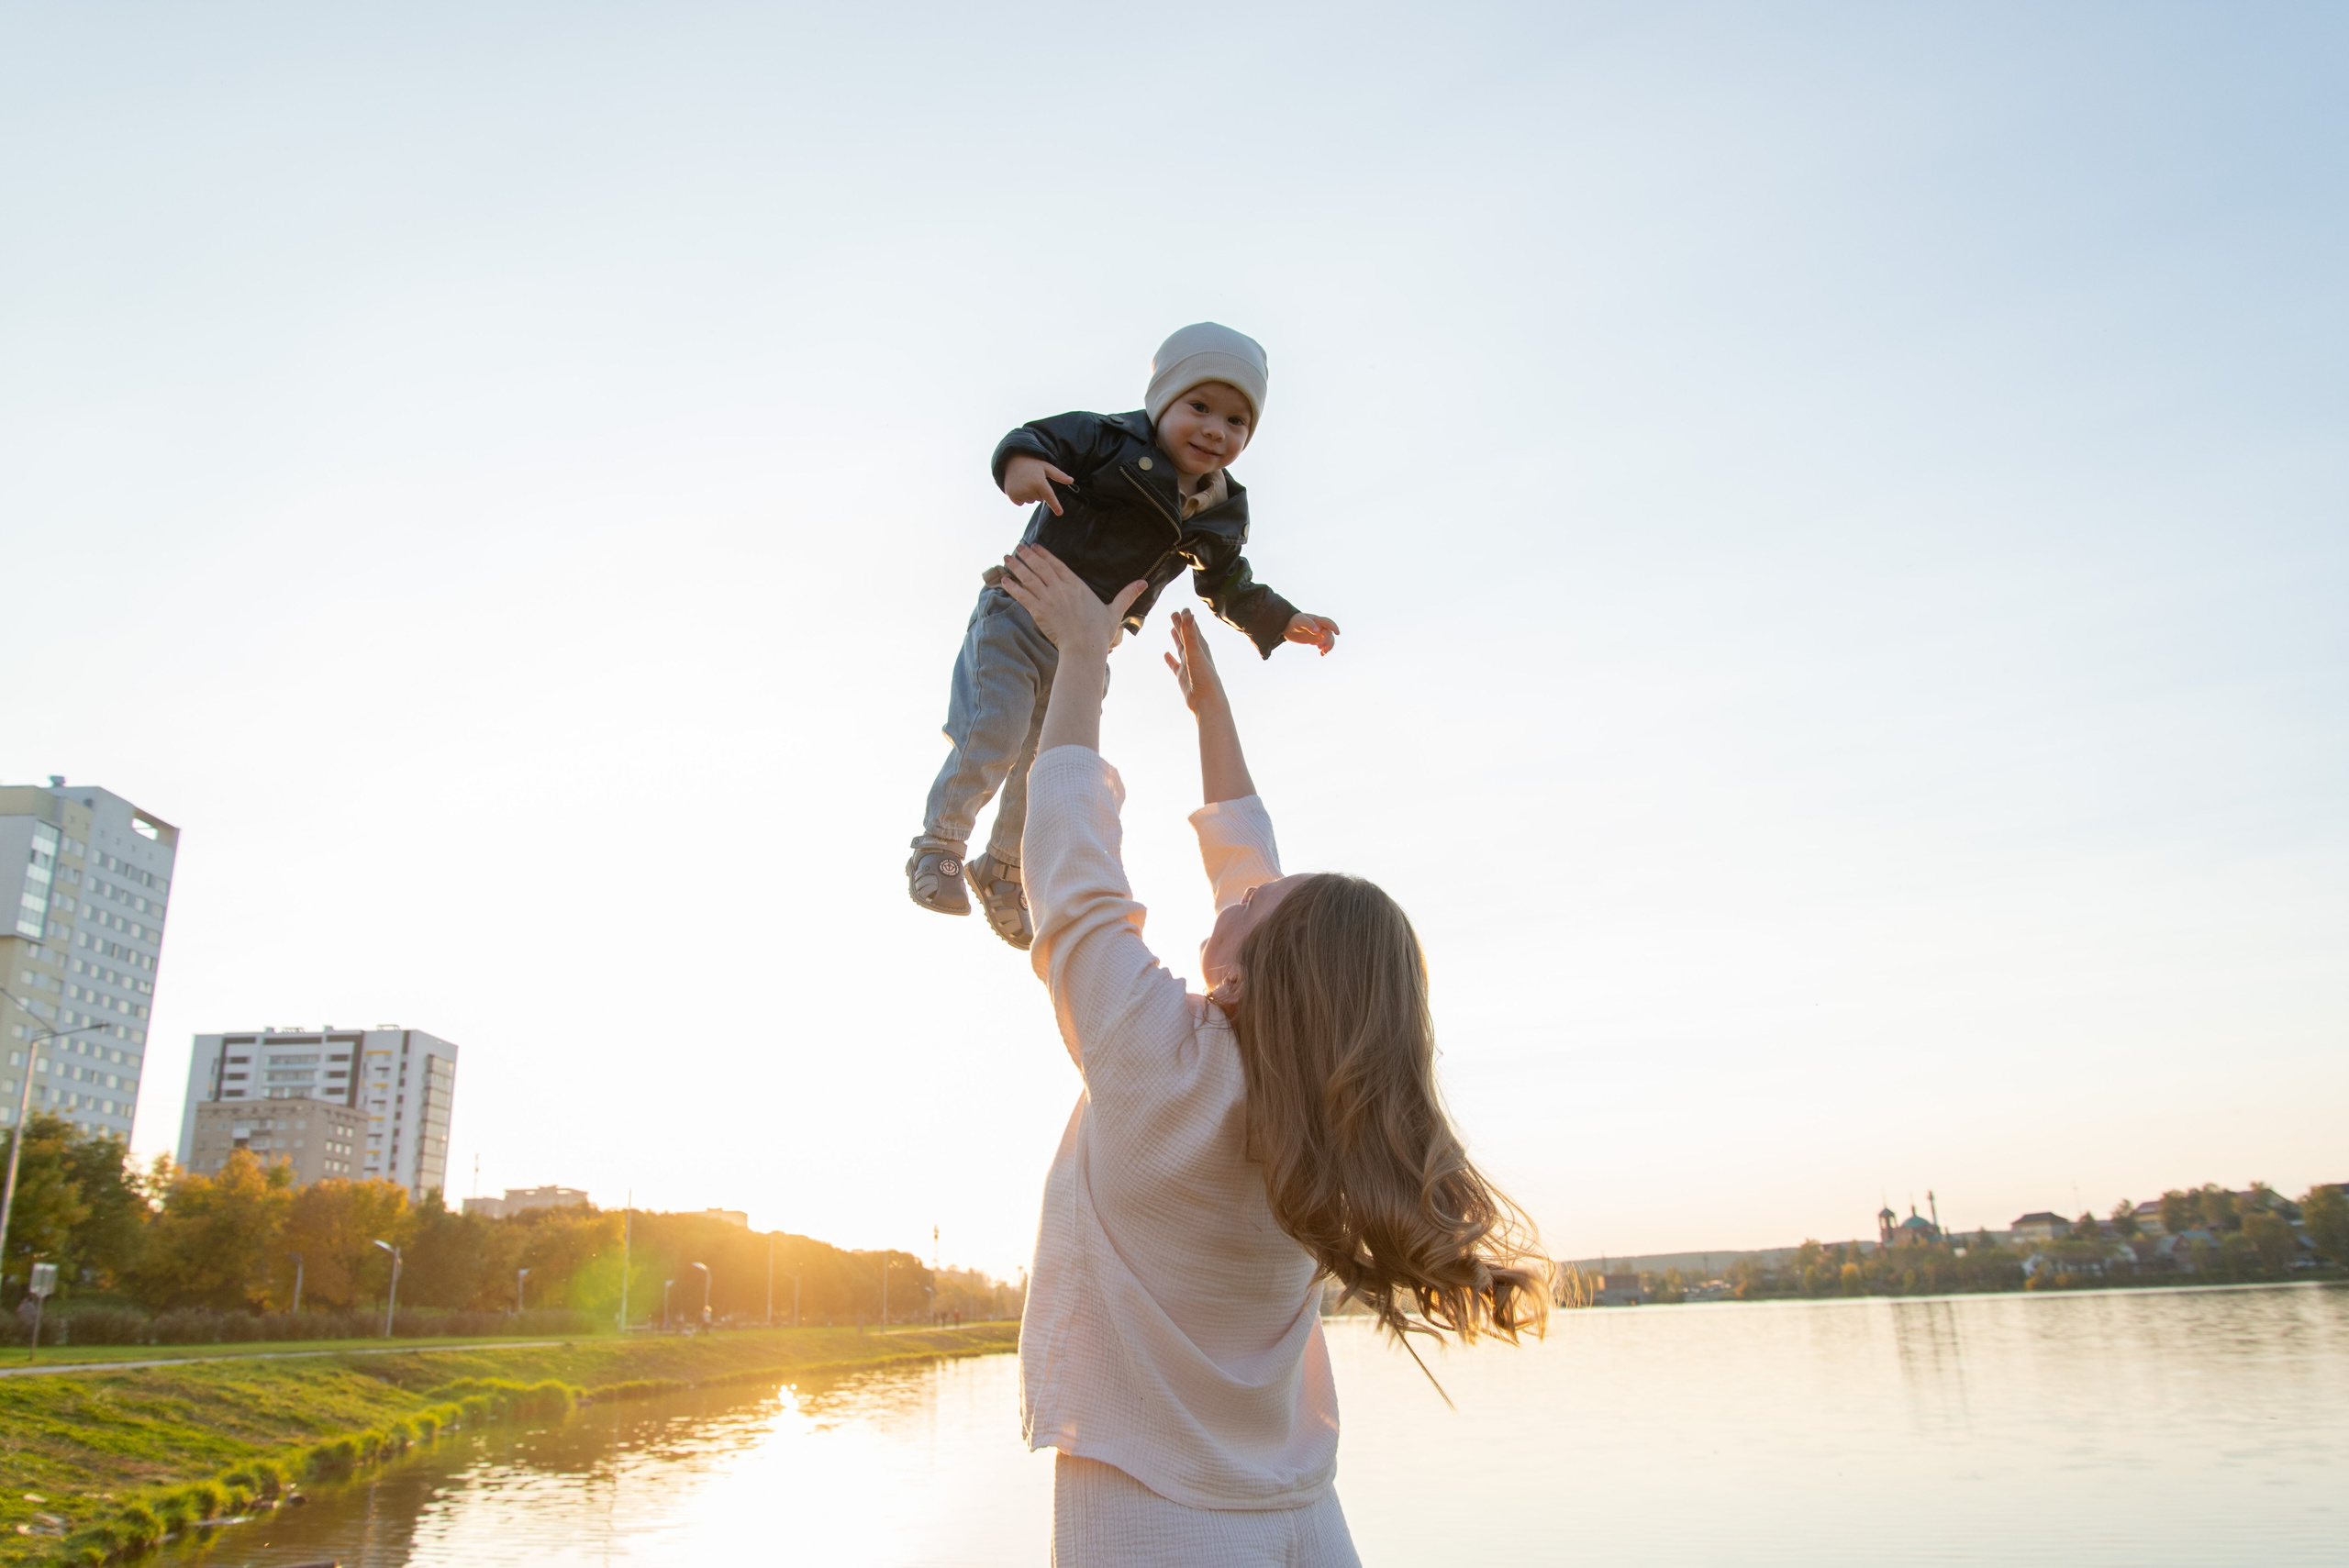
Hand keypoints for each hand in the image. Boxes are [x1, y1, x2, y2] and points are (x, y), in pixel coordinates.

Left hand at [998, 545, 1143, 656]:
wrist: (1085, 647)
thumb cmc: (1100, 632)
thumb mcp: (1115, 610)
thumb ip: (1126, 594)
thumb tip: (1143, 583)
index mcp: (1077, 586)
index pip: (1057, 565)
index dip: (1044, 554)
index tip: (1035, 546)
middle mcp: (1061, 588)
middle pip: (1040, 567)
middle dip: (1027, 556)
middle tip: (1017, 547)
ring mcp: (1049, 599)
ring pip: (1029, 578)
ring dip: (1016, 567)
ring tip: (1007, 557)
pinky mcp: (1039, 611)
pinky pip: (1023, 596)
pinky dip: (1012, 587)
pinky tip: (1004, 580)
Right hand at [1003, 454, 1074, 515]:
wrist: (1012, 460)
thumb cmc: (1032, 464)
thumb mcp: (1046, 467)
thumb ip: (1059, 475)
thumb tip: (1071, 480)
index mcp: (1039, 482)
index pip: (1050, 497)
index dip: (1055, 506)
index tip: (1060, 513)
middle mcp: (1029, 488)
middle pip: (1040, 499)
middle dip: (1038, 491)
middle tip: (1032, 479)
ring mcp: (1019, 492)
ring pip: (1031, 501)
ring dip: (1029, 494)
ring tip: (1024, 481)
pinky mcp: (1012, 495)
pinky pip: (1021, 503)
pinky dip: (1020, 497)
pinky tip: (1018, 486)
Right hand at [1163, 609, 1231, 716]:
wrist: (1206, 702)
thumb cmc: (1204, 677)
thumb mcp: (1195, 652)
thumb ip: (1190, 633)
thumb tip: (1188, 613)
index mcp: (1201, 648)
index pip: (1192, 628)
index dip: (1187, 619)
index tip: (1184, 608)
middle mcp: (1196, 655)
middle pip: (1186, 636)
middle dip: (1181, 625)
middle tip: (1173, 614)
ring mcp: (1189, 666)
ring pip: (1181, 648)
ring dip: (1177, 639)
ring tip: (1171, 629)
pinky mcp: (1183, 677)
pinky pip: (1175, 665)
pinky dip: (1171, 659)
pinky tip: (1166, 654)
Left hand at [1285, 611, 1341, 655]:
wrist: (1286, 627)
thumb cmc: (1293, 621)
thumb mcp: (1300, 621)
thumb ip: (1309, 625)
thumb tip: (1317, 631)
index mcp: (1317, 620)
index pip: (1328, 623)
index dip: (1334, 627)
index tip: (1337, 633)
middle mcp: (1319, 627)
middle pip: (1328, 634)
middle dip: (1326, 641)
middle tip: (1319, 647)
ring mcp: (1317, 634)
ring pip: (1328, 640)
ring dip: (1328, 646)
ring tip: (1323, 652)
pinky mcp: (1314, 640)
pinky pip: (1323, 645)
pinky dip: (1324, 650)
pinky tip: (1322, 654)